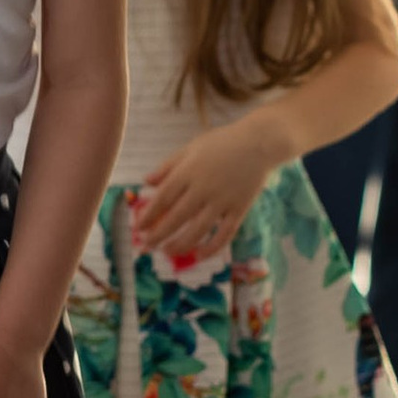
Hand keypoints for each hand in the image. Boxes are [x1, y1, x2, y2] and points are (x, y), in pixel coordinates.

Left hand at [130, 118, 276, 264]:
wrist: (260, 142)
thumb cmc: (222, 143)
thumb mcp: (191, 148)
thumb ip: (168, 166)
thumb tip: (146, 182)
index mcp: (188, 171)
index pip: (163, 198)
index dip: (149, 215)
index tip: (138, 228)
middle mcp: (203, 188)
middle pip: (176, 217)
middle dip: (158, 234)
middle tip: (146, 246)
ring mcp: (222, 200)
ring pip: (198, 230)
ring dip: (180, 244)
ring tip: (167, 251)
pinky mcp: (239, 209)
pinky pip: (224, 234)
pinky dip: (212, 247)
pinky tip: (199, 255)